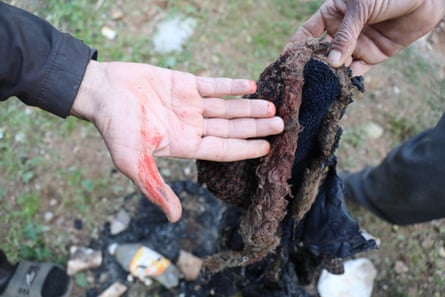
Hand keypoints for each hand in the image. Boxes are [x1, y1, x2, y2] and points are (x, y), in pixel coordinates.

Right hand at [71, 61, 283, 221]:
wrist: (101, 91)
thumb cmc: (114, 128)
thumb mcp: (133, 162)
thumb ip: (156, 188)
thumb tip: (175, 218)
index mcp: (184, 145)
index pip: (222, 149)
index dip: (245, 148)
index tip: (268, 148)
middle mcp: (191, 125)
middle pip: (230, 128)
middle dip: (255, 126)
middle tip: (281, 124)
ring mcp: (189, 104)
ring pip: (226, 107)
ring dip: (248, 106)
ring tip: (272, 106)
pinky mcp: (184, 83)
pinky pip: (213, 85)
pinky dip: (231, 85)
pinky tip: (250, 85)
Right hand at [290, 0, 444, 74]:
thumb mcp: (361, 9)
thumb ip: (345, 36)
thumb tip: (331, 64)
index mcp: (332, 14)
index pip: (307, 33)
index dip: (295, 47)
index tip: (284, 62)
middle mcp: (341, 31)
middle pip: (320, 52)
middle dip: (310, 66)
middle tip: (299, 82)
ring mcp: (355, 44)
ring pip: (336, 64)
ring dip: (329, 75)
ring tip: (318, 88)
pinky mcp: (371, 56)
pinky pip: (355, 71)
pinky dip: (347, 79)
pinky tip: (338, 87)